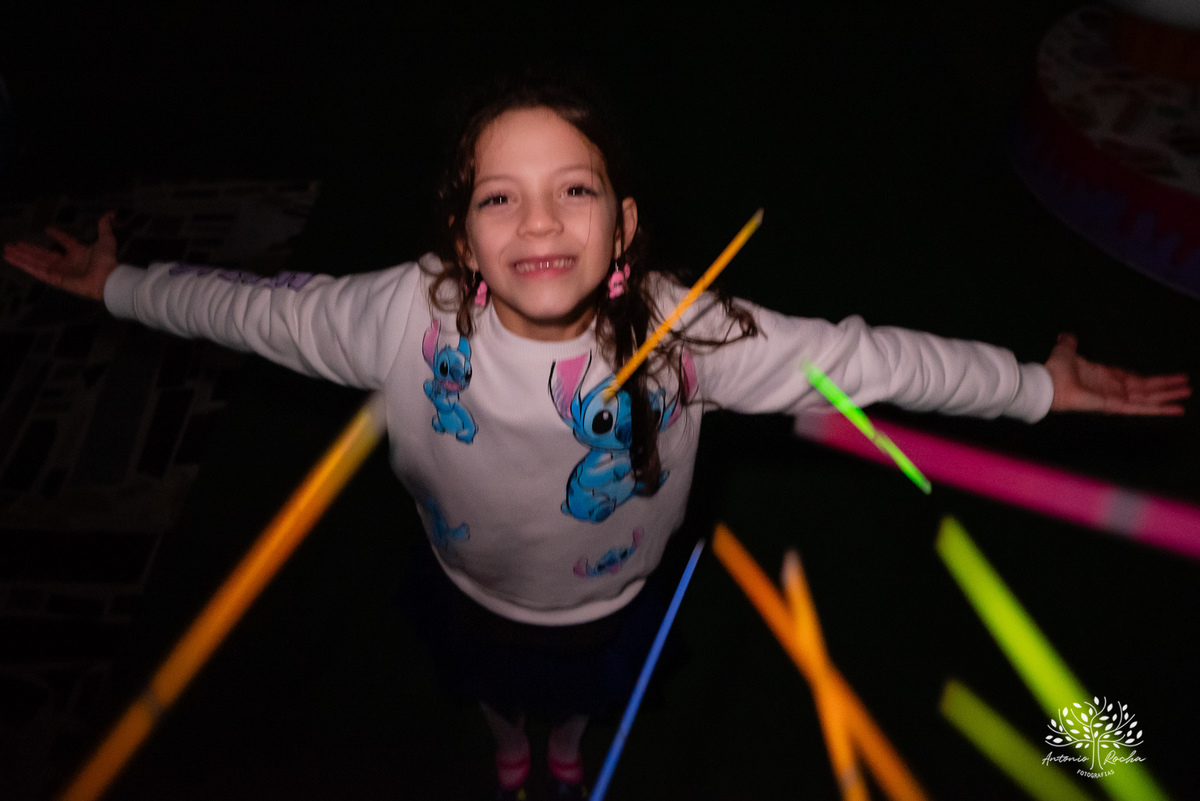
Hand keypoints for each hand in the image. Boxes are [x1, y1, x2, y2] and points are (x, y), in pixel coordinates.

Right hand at [3, 211, 118, 300]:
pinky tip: (12, 259)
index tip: (48, 229)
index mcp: (79, 253)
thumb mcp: (106, 240)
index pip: (66, 242)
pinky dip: (24, 265)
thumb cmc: (107, 261)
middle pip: (43, 255)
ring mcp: (60, 272)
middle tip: (15, 244)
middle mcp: (68, 263)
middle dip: (28, 250)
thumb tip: (111, 213)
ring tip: (7, 250)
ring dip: (21, 256)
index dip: (58, 235)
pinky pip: (37, 271)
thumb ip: (104, 227)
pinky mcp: (55, 279)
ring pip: (36, 262)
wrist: (108, 278)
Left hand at [1046, 333, 1190, 414]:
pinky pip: (1140, 408)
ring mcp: (1115, 398)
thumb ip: (1069, 344)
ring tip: (1186, 395)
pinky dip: (1159, 409)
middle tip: (1186, 387)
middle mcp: (1113, 389)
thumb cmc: (1054, 370)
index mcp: (1105, 377)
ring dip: (1168, 397)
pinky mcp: (1114, 406)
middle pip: (1146, 389)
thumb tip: (1066, 336)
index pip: (1133, 379)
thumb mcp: (1066, 352)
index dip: (1150, 380)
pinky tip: (1176, 409)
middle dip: (1166, 388)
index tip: (1165, 379)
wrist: (1047, 384)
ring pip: (1148, 398)